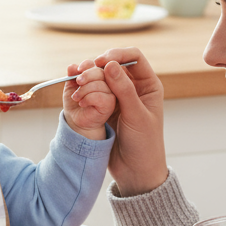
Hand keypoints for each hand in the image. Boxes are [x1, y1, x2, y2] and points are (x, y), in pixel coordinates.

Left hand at [63, 58, 114, 138]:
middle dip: (86, 76)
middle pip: (101, 71)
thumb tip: (72, 66)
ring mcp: (111, 93)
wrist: (76, 118)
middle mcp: (108, 82)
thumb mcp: (71, 85)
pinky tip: (82, 103)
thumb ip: (72, 75)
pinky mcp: (110, 104)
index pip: (97, 64)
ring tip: (76, 97)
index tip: (77, 71)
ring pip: (100, 84)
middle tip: (77, 83)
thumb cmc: (75, 101)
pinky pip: (100, 96)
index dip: (87, 65)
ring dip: (84, 90)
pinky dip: (88, 98)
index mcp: (100, 75)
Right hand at [92, 47, 166, 195]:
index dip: (117, 54)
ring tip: (79, 83)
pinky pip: (94, 91)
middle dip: (98, 66)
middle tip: (84, 73)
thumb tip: (111, 65)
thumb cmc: (144, 145)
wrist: (136, 171)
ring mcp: (119, 98)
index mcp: (148, 86)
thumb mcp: (136, 116)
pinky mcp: (106, 108)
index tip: (101, 61)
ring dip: (90, 77)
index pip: (134, 57)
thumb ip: (124, 90)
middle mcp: (134, 88)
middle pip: (114, 64)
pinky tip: (77, 92)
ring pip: (102, 77)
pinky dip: (85, 89)